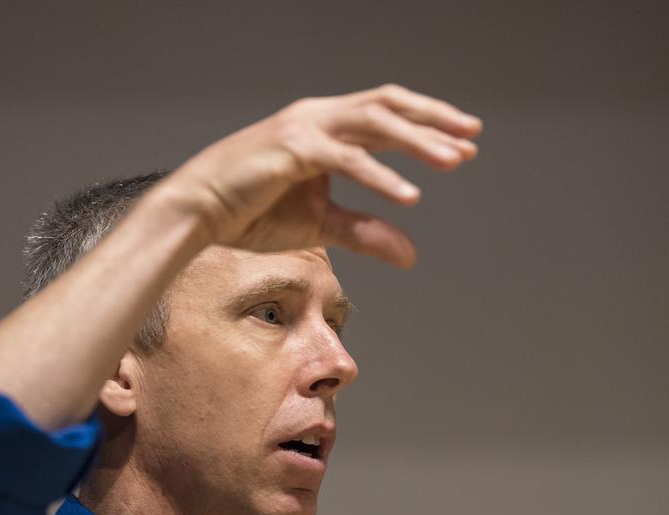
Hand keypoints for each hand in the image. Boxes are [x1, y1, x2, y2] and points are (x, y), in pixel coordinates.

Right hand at [162, 84, 481, 268]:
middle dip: (433, 119)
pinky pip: (347, 158)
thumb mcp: (320, 225)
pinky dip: (381, 176)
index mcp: (324, 126)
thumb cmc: (250, 213)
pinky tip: (409, 196)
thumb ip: (365, 232)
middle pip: (388, 105)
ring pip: (374, 123)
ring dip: (417, 141)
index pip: (385, 114)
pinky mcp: (292, 150)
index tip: (464, 141)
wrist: (197, 214)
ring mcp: (304, 128)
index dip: (426, 124)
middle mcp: (317, 116)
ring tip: (453, 160)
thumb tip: (410, 254)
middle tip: (471, 137)